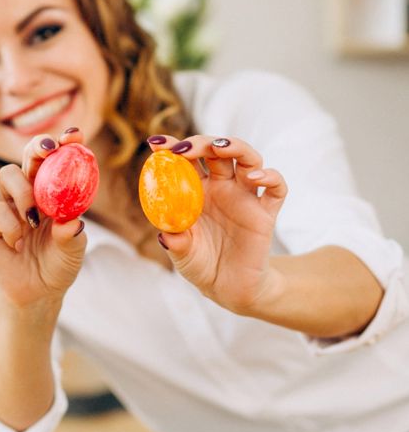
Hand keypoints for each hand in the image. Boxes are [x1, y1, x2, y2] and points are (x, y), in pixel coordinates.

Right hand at [0, 130, 87, 306]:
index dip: (65, 144)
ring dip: (22, 191)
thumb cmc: (58, 266)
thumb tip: (72, 221)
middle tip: (47, 152)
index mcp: (55, 192)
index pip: (58, 160)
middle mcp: (31, 192)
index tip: (75, 136)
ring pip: (7, 175)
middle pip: (28, 156)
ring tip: (33, 218)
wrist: (35, 294)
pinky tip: (18, 244)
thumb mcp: (72, 252)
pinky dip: (10, 226)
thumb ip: (72, 236)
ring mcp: (9, 205)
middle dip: (37, 148)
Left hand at [148, 135, 287, 312]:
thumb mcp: (182, 254)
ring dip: (235, 146)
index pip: (186, 161)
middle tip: (184, 149)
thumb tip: (166, 234)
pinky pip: (276, 188)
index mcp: (196, 191)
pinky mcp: (266, 211)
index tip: (156, 143)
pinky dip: (271, 176)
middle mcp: (222, 188)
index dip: (172, 148)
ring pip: (247, 158)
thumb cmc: (201, 265)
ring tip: (219, 147)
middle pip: (216, 151)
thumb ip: (176, 242)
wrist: (228, 288)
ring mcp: (245, 196)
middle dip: (201, 143)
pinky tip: (255, 177)